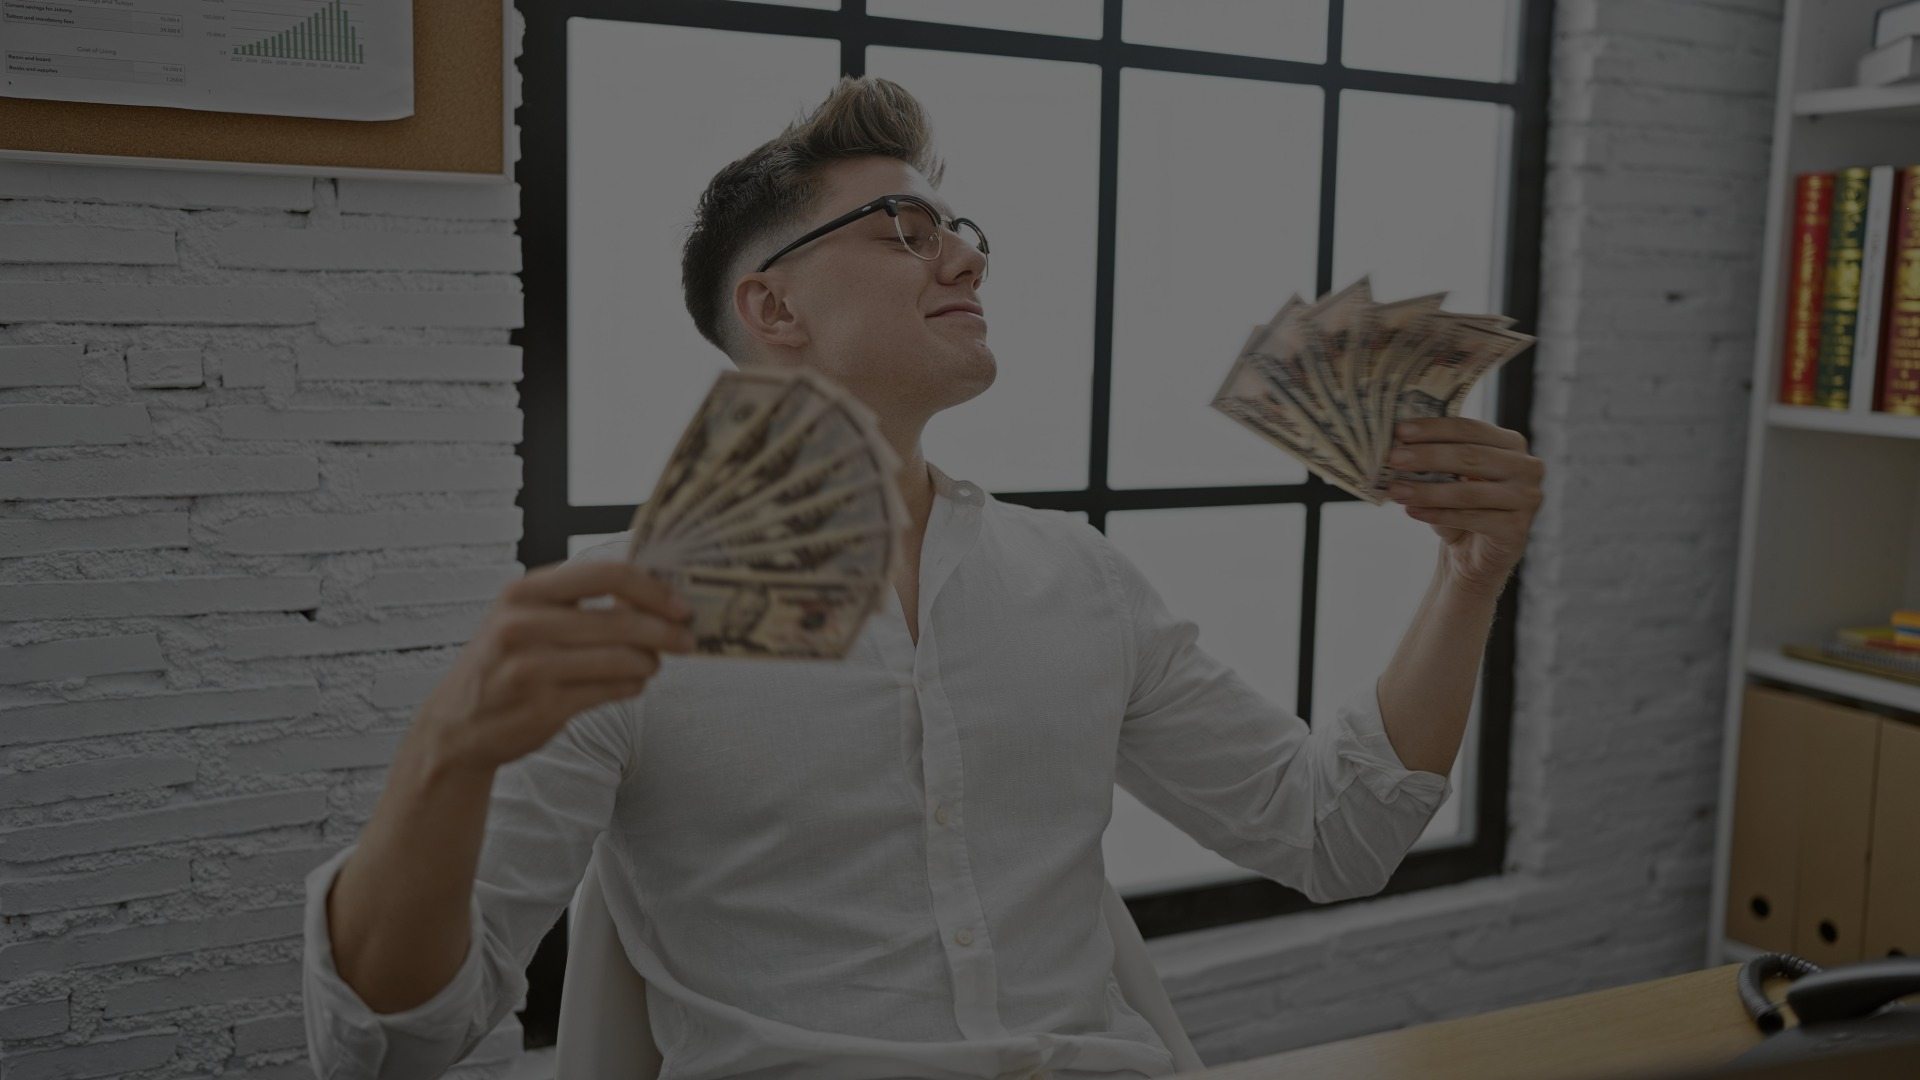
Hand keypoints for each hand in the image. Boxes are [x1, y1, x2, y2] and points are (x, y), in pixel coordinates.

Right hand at [417, 560, 697, 772]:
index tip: (680, 604)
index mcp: (523, 592)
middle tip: (687, 639)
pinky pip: (611, 691)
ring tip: (651, 665)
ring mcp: (530, 668)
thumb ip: (578, 600)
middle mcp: (522, 626)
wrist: (458, 724)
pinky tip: (631, 684)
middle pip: (621, 620)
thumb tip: (655, 592)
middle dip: (665, 631)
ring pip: (622, 659)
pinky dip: (632, 687)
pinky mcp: (543, 707)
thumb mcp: (527, 616)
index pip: (605, 574)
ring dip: (649, 663)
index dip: (652, 589)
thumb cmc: (505, 662)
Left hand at [1383, 417, 1542, 597]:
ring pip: (1469, 491)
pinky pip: (1472, 519)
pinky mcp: (1518, 529)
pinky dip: (1439, 515)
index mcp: (1511, 443)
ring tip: (1395, 490)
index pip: (1470, 429)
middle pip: (1470, 456)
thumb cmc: (1459, 507)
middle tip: (1393, 458)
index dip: (1433, 429)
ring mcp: (1528, 498)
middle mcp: (1527, 467)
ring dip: (1427, 490)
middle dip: (1427, 456)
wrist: (1473, 555)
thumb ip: (1433, 458)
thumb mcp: (1447, 477)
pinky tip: (1411, 511)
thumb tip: (1399, 443)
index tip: (1399, 430)